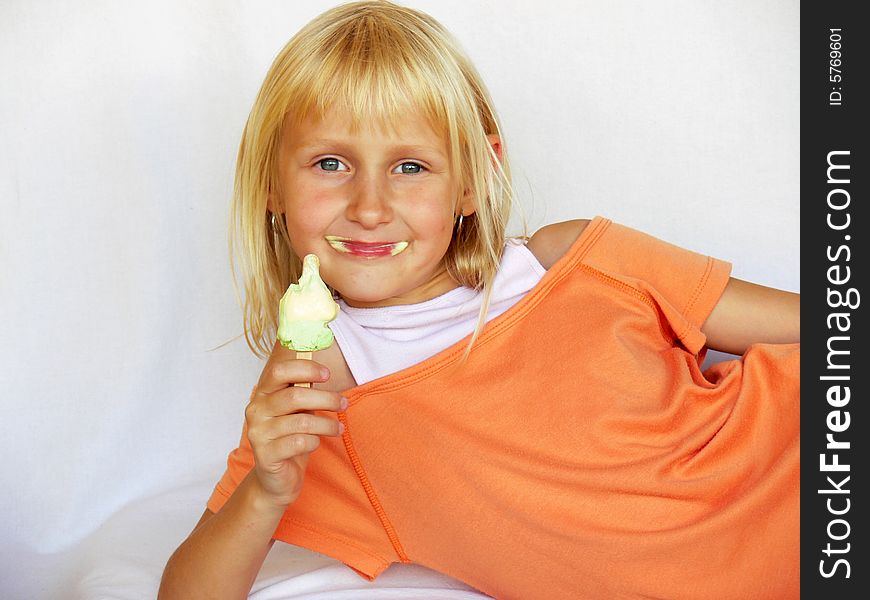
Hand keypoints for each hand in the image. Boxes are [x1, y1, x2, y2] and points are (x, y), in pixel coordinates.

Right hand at [245, 341, 345, 508]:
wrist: (277, 478)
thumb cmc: (291, 438)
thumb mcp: (299, 411)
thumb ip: (305, 391)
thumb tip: (324, 371)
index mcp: (263, 393)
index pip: (279, 371)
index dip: (305, 368)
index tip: (327, 374)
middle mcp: (256, 410)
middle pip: (294, 395)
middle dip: (326, 398)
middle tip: (343, 403)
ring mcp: (258, 433)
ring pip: (301, 421)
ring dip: (326, 424)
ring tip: (338, 428)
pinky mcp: (265, 455)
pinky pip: (299, 443)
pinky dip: (314, 442)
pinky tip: (316, 443)